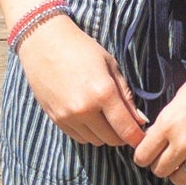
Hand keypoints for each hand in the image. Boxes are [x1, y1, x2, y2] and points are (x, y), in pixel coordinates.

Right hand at [16, 16, 146, 147]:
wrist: (43, 43)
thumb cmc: (81, 48)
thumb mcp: (110, 65)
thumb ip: (126, 95)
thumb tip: (140, 120)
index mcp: (103, 93)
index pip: (126, 129)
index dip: (137, 137)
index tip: (142, 137)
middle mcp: (84, 109)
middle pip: (111, 139)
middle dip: (122, 135)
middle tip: (125, 124)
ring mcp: (67, 116)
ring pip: (95, 141)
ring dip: (104, 134)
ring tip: (106, 117)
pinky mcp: (55, 119)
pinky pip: (79, 137)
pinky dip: (88, 133)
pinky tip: (90, 117)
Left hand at [132, 54, 185, 184]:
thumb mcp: (179, 99)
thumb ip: (165, 121)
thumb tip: (154, 139)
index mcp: (168, 124)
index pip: (142, 156)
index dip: (143, 156)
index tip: (147, 154)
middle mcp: (184, 142)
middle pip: (159, 170)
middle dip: (160, 165)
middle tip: (166, 157)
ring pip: (179, 179)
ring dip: (177, 174)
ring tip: (181, 165)